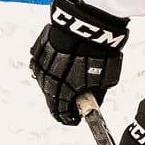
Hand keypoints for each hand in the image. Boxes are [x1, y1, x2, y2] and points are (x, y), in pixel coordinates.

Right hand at [30, 0, 128, 124]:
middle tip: (69, 107)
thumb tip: (92, 103)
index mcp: (63, 92)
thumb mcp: (105, 80)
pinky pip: (42, 66)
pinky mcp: (39, 50)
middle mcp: (48, 80)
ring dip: (55, 86)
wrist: (87, 24)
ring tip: (65, 87)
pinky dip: (50, 70)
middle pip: (51, 98)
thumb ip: (95, 95)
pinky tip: (59, 69)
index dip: (68, 118)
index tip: (74, 119)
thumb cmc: (100, 54)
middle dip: (61, 104)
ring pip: (45, 82)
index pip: (61, 113)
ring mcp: (41, 64)